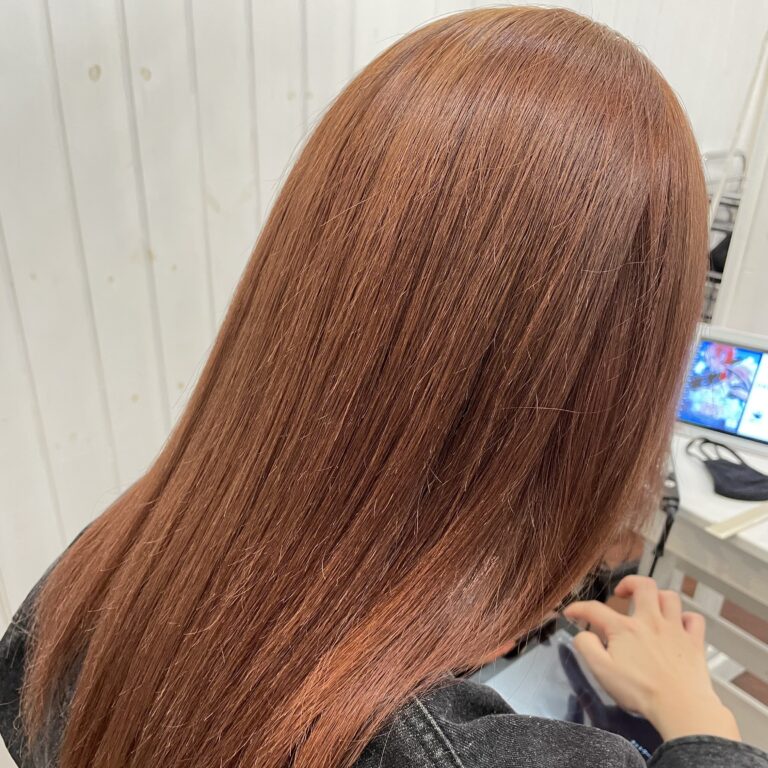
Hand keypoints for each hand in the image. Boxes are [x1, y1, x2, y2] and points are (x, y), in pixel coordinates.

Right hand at [563, 575, 739, 742]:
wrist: (681, 707)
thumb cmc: (640, 691)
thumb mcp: (602, 672)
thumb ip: (586, 648)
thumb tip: (581, 634)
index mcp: (624, 629)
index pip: (595, 610)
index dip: (578, 608)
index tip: (570, 612)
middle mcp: (650, 621)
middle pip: (643, 585)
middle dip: (630, 583)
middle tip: (622, 592)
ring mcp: (675, 630)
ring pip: (670, 597)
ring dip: (658, 597)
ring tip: (650, 606)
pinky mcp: (694, 642)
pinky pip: (694, 619)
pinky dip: (686, 618)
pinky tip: (679, 625)